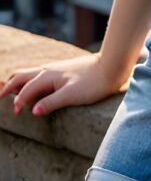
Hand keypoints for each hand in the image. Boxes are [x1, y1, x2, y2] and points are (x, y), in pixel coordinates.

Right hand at [0, 53, 125, 116]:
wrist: (110, 66)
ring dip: (17, 81)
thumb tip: (33, 111)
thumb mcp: (71, 96)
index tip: (15, 114)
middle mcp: (48, 69)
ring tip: (9, 91)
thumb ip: (51, 103)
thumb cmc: (92, 83)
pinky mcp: (61, 70)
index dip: (18, 101)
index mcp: (47, 75)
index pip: (26, 89)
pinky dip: (28, 80)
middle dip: (8, 86)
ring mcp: (54, 68)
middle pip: (21, 75)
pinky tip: (32, 86)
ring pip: (29, 72)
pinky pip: (38, 74)